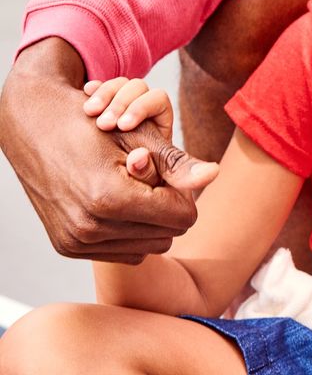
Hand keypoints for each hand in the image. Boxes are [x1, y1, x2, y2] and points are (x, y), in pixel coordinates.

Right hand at [0, 38, 218, 262]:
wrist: (33, 128)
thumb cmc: (90, 124)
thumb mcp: (138, 137)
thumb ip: (176, 162)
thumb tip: (213, 174)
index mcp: (109, 199)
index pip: (182, 217)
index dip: (184, 194)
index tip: (170, 173)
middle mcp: (89, 228)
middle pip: (168, 235)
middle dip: (169, 209)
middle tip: (152, 179)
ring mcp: (75, 242)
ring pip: (148, 247)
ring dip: (151, 223)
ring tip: (136, 189)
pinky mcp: (67, 247)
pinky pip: (122, 253)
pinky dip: (130, 233)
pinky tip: (119, 205)